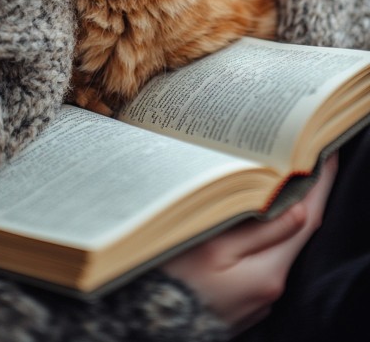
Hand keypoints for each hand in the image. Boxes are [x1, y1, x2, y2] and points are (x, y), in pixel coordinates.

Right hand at [163, 153, 337, 333]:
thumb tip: (297, 209)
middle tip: (294, 154)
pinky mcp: (241, 296)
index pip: (306, 219)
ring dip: (276, 213)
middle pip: (295, 232)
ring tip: (269, 177)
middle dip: (298, 194)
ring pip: (276, 245)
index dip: (319, 185)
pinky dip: (259, 235)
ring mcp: (256, 295)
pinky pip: (259, 259)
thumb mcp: (214, 247)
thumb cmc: (174, 281)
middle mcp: (269, 286)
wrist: (149, 320)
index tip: (323, 153)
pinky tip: (245, 214)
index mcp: (267, 272)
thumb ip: (260, 229)